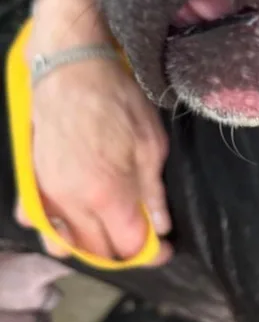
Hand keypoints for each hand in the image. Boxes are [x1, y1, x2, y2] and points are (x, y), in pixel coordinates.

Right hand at [15, 0, 171, 262]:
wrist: (70, 69)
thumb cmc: (117, 99)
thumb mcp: (150, 142)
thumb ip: (152, 190)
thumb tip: (162, 224)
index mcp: (106, 194)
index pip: (130, 245)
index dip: (152, 252)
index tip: (165, 248)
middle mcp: (71, 203)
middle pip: (98, 250)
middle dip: (124, 251)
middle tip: (143, 237)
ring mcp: (46, 194)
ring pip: (66, 242)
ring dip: (91, 245)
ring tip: (112, 232)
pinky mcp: (31, 182)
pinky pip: (40, 220)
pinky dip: (56, 229)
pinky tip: (75, 220)